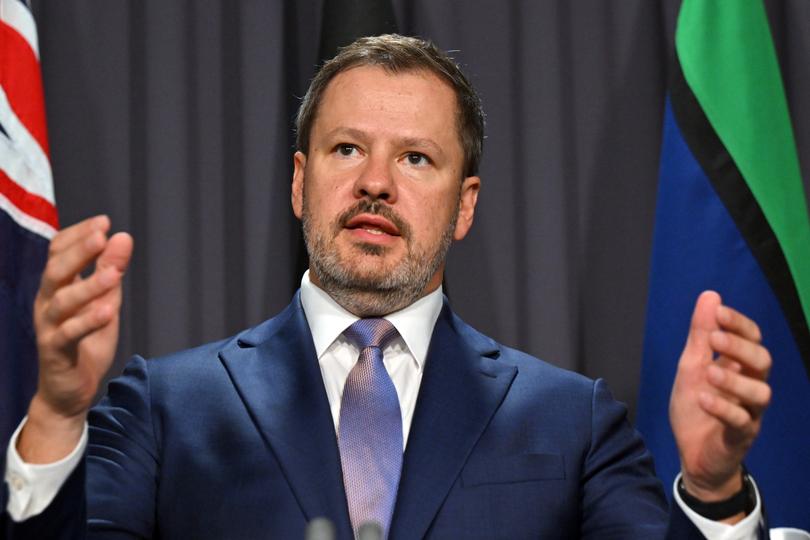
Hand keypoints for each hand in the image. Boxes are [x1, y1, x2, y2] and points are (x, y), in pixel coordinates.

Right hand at [18, 215, 132, 462]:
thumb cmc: (87, 340)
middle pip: (56, 270)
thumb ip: (111, 271)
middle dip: (79, 252)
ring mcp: (49, 327)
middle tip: (102, 235)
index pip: (58, 252)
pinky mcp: (56, 352)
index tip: (104, 221)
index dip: (78, 235)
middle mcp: (47, 303)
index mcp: (56, 287)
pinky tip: (108, 311)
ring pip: (62, 302)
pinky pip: (68, 334)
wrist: (71, 390)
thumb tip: (123, 237)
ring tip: (115, 274)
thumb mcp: (105, 300)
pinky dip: (88, 322)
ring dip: (89, 286)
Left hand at [670, 291, 770, 505]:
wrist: (692, 453)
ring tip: (708, 372)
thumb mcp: (691, 366)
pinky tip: (704, 398)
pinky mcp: (741, 436)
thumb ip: (700, 335)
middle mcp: (750, 385)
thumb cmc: (696, 407)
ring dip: (734, 379)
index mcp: (739, 366)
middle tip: (714, 338)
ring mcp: (749, 412)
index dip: (739, 324)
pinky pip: (742, 421)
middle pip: (762, 360)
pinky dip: (723, 409)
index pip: (752, 338)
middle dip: (740, 346)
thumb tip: (710, 295)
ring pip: (760, 392)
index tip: (718, 311)